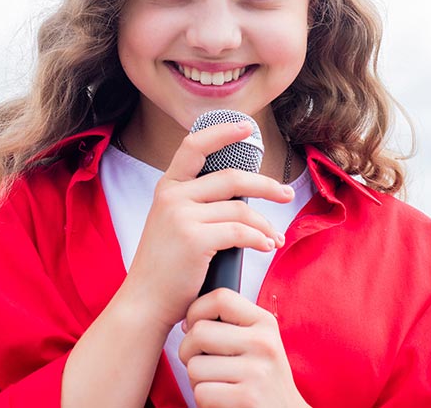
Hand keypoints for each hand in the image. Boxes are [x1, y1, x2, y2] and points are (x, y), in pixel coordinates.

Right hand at [120, 121, 293, 330]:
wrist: (145, 302)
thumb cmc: (166, 268)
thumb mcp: (172, 224)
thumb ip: (196, 205)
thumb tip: (241, 196)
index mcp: (167, 188)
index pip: (194, 146)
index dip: (221, 132)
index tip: (246, 127)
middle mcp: (172, 196)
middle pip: (231, 177)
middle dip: (266, 185)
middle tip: (286, 194)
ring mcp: (181, 216)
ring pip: (240, 210)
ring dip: (265, 225)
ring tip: (275, 238)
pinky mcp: (194, 238)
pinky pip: (240, 232)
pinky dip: (259, 239)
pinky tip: (267, 246)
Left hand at [178, 289, 310, 407]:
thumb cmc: (263, 380)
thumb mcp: (258, 343)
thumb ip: (230, 326)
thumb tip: (187, 324)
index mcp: (265, 323)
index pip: (220, 297)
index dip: (196, 311)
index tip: (193, 327)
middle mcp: (264, 343)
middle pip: (199, 332)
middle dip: (188, 351)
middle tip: (201, 363)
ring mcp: (256, 371)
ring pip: (194, 366)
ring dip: (196, 381)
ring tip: (216, 384)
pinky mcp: (247, 398)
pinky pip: (201, 392)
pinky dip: (204, 400)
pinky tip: (221, 400)